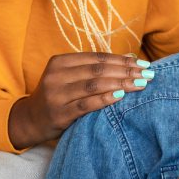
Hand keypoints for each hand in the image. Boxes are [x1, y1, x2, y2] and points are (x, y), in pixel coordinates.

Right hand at [7, 52, 151, 148]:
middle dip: (126, 71)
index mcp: (60, 61)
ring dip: (121, 84)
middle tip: (148, 74)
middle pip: (98, 70)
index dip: (121, 60)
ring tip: (141, 84)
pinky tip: (121, 96)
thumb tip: (129, 58)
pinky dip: (105, 99)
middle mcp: (56, 75)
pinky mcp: (59, 113)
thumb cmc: (57, 96)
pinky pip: (86, 104)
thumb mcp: (69, 77)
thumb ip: (94, 68)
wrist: (30, 120)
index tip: (142, 63)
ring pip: (94, 85)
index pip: (97, 58)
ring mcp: (56, 95)